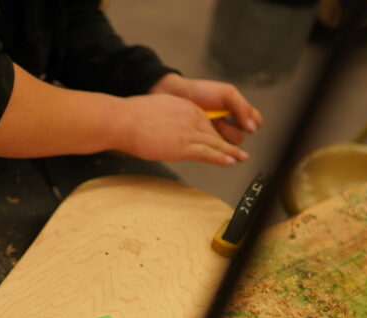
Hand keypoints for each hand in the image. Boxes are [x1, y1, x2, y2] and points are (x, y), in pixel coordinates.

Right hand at [117, 92, 247, 165]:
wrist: (124, 120)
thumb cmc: (132, 117)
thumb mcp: (156, 110)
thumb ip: (168, 118)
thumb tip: (165, 128)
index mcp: (185, 107)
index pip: (205, 122)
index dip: (215, 133)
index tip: (222, 141)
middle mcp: (191, 117)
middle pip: (214, 132)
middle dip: (228, 143)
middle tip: (240, 151)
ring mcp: (188, 131)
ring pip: (215, 143)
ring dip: (231, 152)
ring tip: (242, 158)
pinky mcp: (183, 146)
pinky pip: (207, 153)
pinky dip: (221, 157)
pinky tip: (231, 161)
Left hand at [149, 73, 262, 145]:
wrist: (175, 94)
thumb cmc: (200, 91)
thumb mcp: (226, 94)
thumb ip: (242, 107)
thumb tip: (253, 128)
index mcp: (237, 110)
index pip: (255, 121)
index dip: (253, 123)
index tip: (241, 120)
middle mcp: (229, 123)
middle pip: (241, 136)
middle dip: (231, 128)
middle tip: (220, 118)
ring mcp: (217, 133)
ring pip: (229, 144)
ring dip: (222, 134)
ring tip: (211, 122)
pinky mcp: (205, 141)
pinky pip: (215, 149)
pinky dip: (212, 141)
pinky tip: (205, 130)